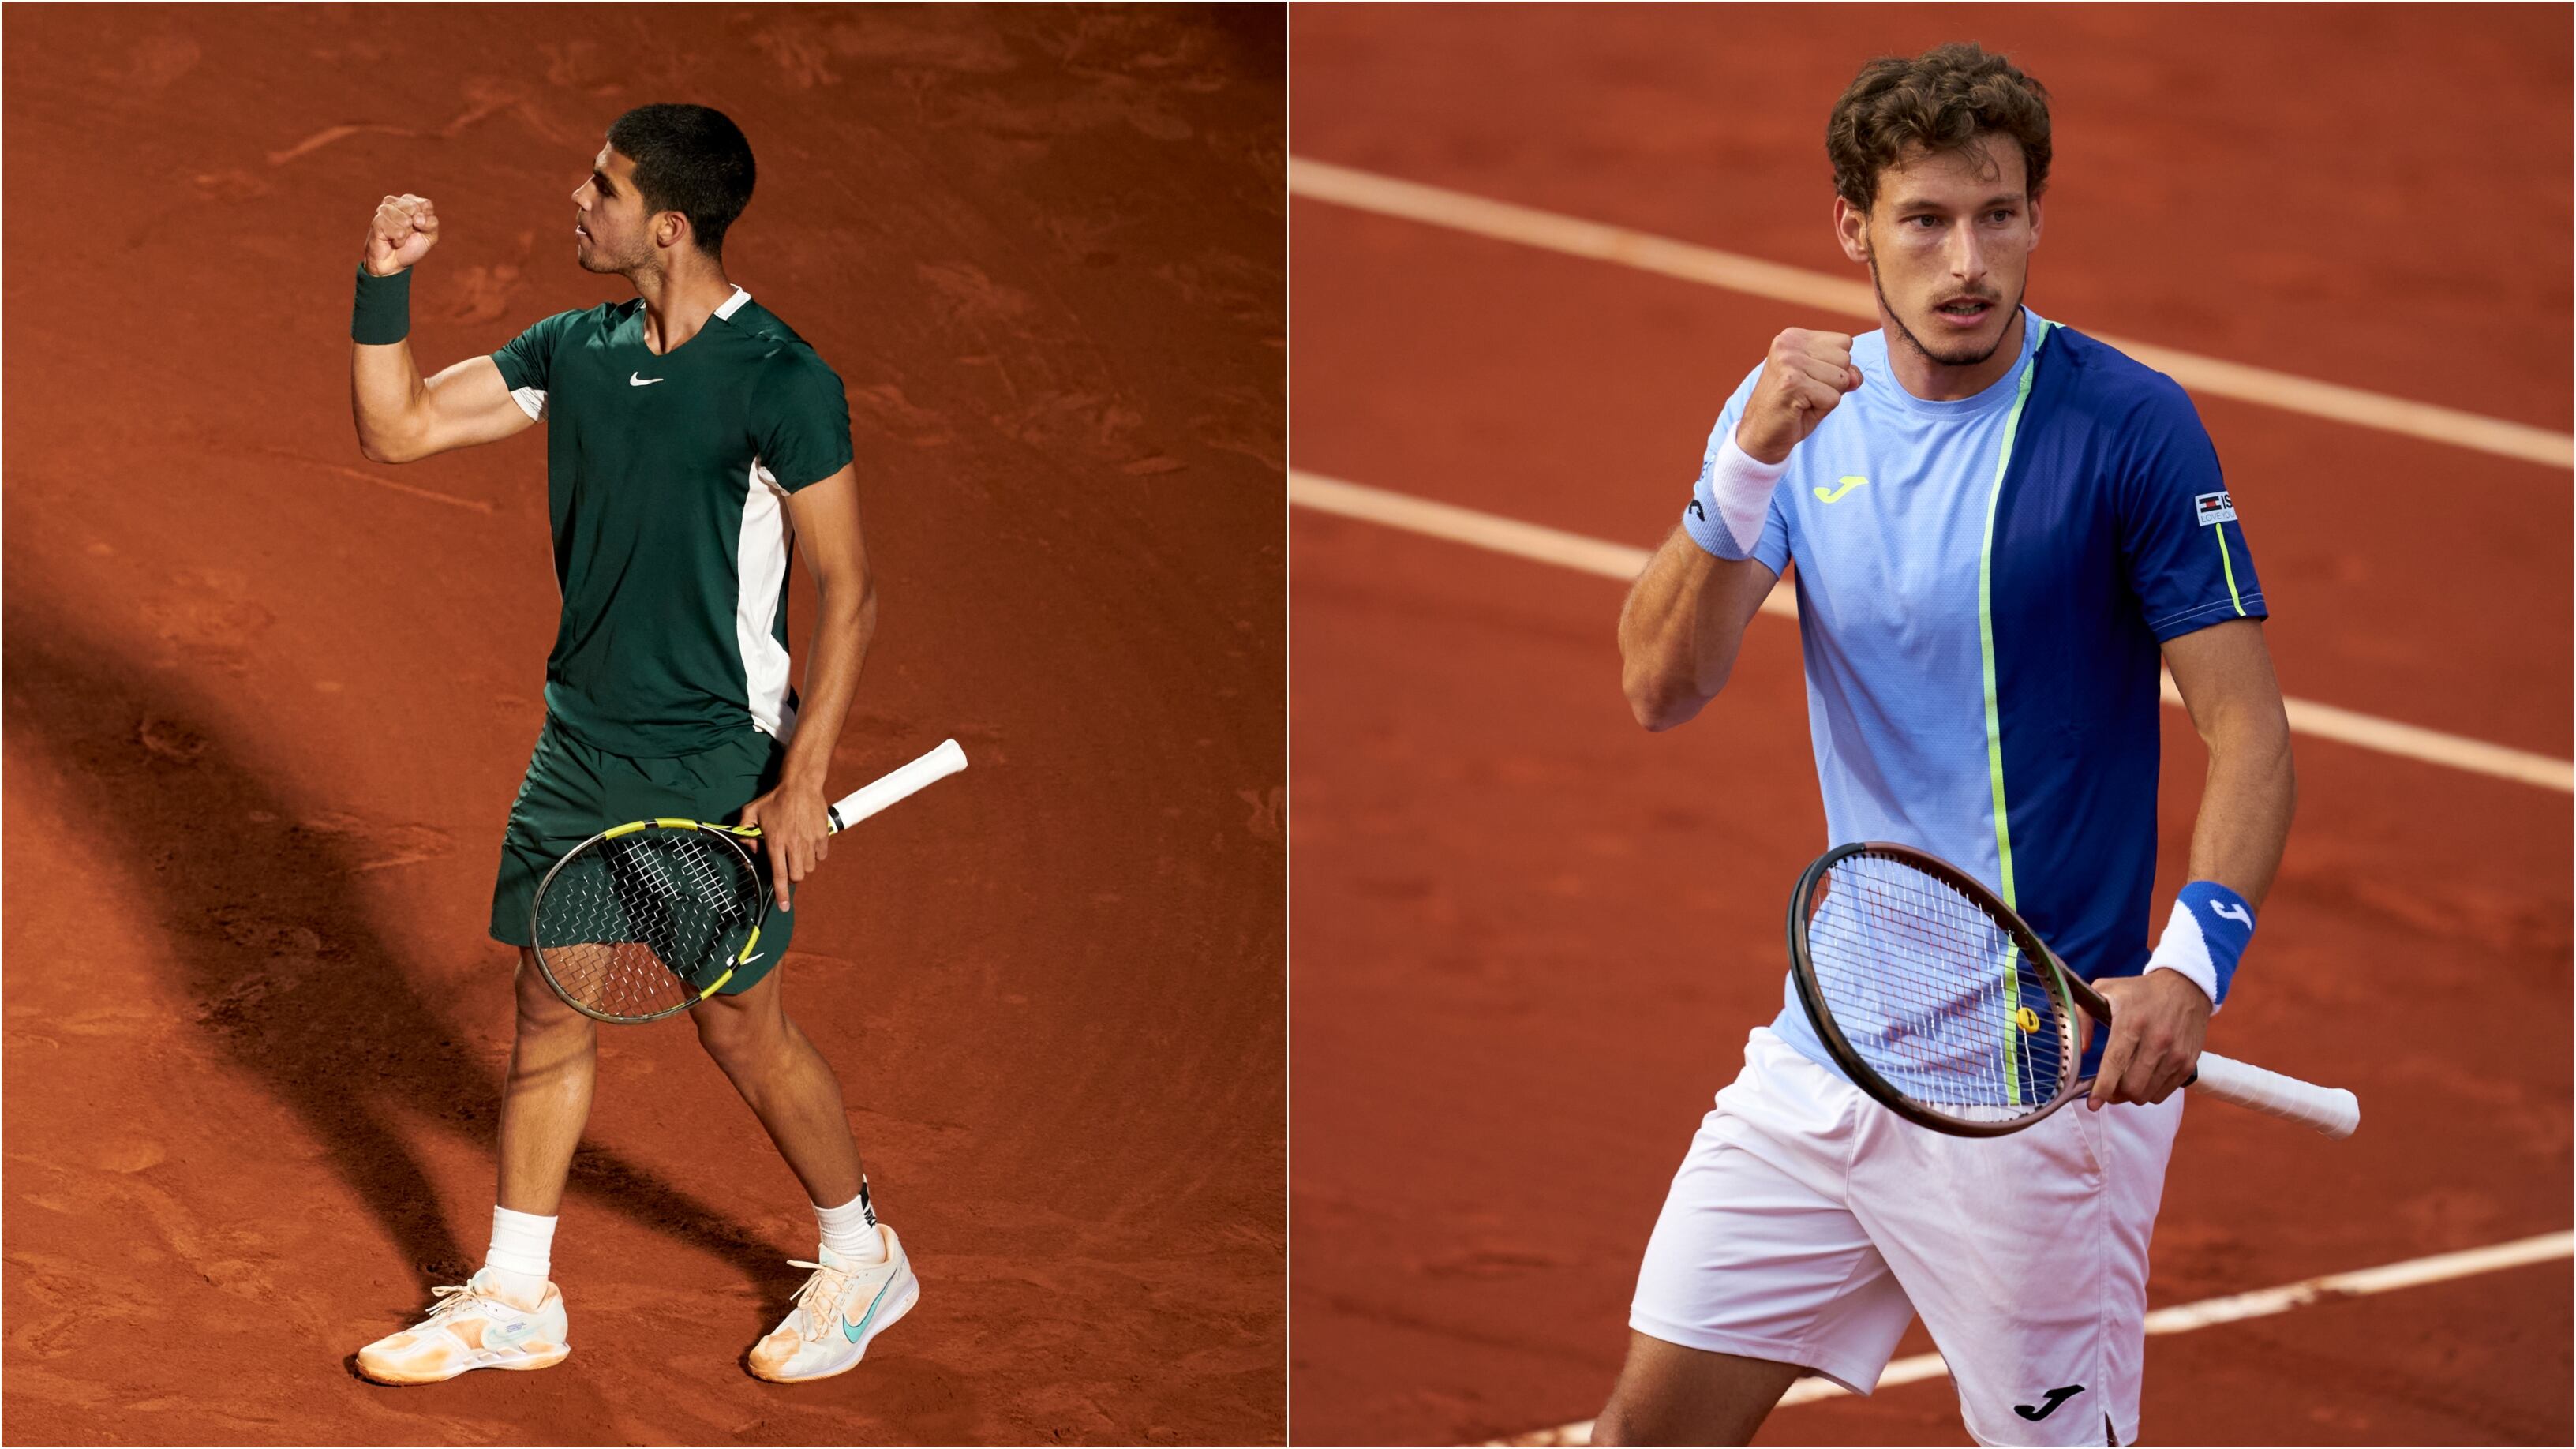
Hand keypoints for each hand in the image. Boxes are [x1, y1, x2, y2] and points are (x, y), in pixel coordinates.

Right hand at [364, 193, 439, 276]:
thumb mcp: (430, 236)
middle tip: (406, 234)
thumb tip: (417, 218)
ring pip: (406, 220)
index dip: (426, 221)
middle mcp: (394, 202)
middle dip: (415, 227)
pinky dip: (398, 241)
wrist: (393, 264)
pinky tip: (391, 241)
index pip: (426, 204)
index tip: (418, 228)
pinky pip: (398, 232)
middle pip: (414, 208)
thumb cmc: (411, 247)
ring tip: (397, 237)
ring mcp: (383, 210)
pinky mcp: (377, 221)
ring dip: (405, 235)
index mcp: (408, 201)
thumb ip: (432, 223)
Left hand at [737, 780, 832, 911]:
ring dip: (803, 865)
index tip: (784, 907)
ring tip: (797, 853)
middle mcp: (794, 844)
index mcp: (776, 841)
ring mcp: (810, 840)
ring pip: (809, 868)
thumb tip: (751, 850)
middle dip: (791, 876)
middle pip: (797, 875)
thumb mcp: (751, 812)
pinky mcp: (822, 835)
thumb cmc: (774, 799)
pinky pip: (821, 856)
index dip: (781, 893)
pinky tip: (808, 845)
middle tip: (787, 865)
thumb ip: (744, 832)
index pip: (779, 874)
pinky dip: (815, 855)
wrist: (800, 784)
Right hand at [1734, 328, 1863, 463]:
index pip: (1845, 342)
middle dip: (1833, 382)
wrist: (1759, 436)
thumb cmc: (1791, 408)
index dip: (1835, 367)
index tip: (1808, 380)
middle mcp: (1788, 343)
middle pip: (1845, 359)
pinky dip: (1822, 410)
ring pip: (1841, 379)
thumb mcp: (1822, 383)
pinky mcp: (1792, 383)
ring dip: (1827, 397)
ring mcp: (1788, 361)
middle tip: (1805, 394)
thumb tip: (1856, 378)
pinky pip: (1833, 398)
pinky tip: (1799, 410)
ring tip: (1802, 401)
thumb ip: (1843, 373)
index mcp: (1793, 336)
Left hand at [2087, 970, 2212, 1110]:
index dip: (2103, 1087)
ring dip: (2132, 1094)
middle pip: (2132, 1086)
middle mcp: (2156, 1040)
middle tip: (2109, 1088)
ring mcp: (2175, 1054)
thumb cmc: (2139, 991)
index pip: (2115, 1063)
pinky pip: (2164, 1093)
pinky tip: (2145, 1077)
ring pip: (2147, 1094)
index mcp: (2132, 1022)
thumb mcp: (2104, 990)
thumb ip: (2083, 1017)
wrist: (2186, 987)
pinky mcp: (2188, 1063)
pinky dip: (2150, 1092)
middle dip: (2115, 1094)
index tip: (2093, 1103)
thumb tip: (2080, 1050)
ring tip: (2126, 1082)